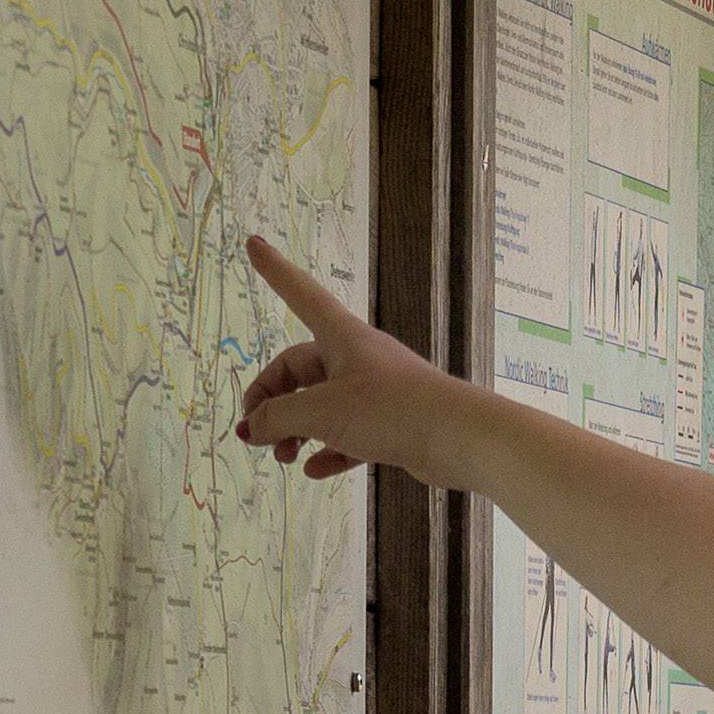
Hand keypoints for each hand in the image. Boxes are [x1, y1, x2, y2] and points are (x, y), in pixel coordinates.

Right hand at [234, 235, 485, 486]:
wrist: (460, 438)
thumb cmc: (392, 409)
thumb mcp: (324, 411)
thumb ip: (280, 417)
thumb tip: (253, 427)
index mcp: (341, 337)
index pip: (300, 295)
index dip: (275, 273)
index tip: (253, 244)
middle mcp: (357, 358)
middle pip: (299, 370)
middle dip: (272, 400)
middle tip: (254, 435)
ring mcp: (375, 392)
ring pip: (322, 406)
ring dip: (296, 431)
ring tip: (283, 457)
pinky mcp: (390, 425)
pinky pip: (348, 434)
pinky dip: (328, 450)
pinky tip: (314, 470)